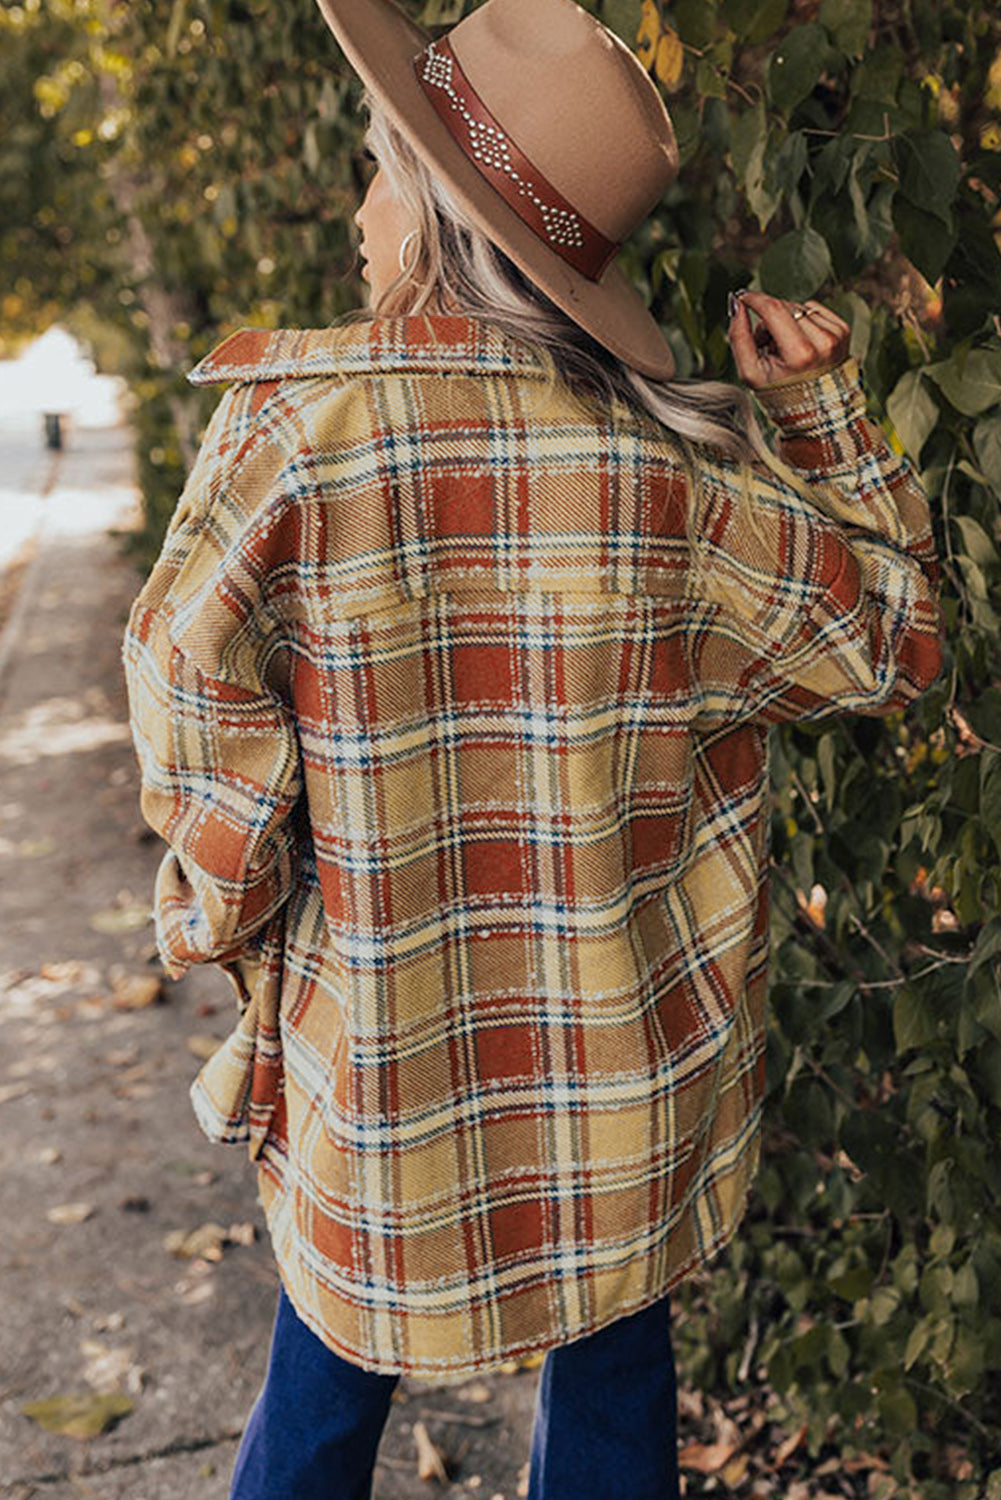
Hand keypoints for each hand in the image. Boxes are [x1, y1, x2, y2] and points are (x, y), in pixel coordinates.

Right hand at [728, 290, 851, 390]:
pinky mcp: (843, 331)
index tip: (743, 297)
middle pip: (785, 307)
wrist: (816, 411)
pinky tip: (801, 342)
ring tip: (785, 348)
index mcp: (800, 354)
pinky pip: (814, 310)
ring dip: (786, 320)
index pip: (773, 309)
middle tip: (766, 345)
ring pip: (799, 307)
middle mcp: (822, 342)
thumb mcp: (751, 373)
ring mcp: (835, 335)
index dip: (755, 299)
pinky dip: (803, 321)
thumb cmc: (780, 394)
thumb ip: (739, 337)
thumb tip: (736, 304)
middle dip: (768, 319)